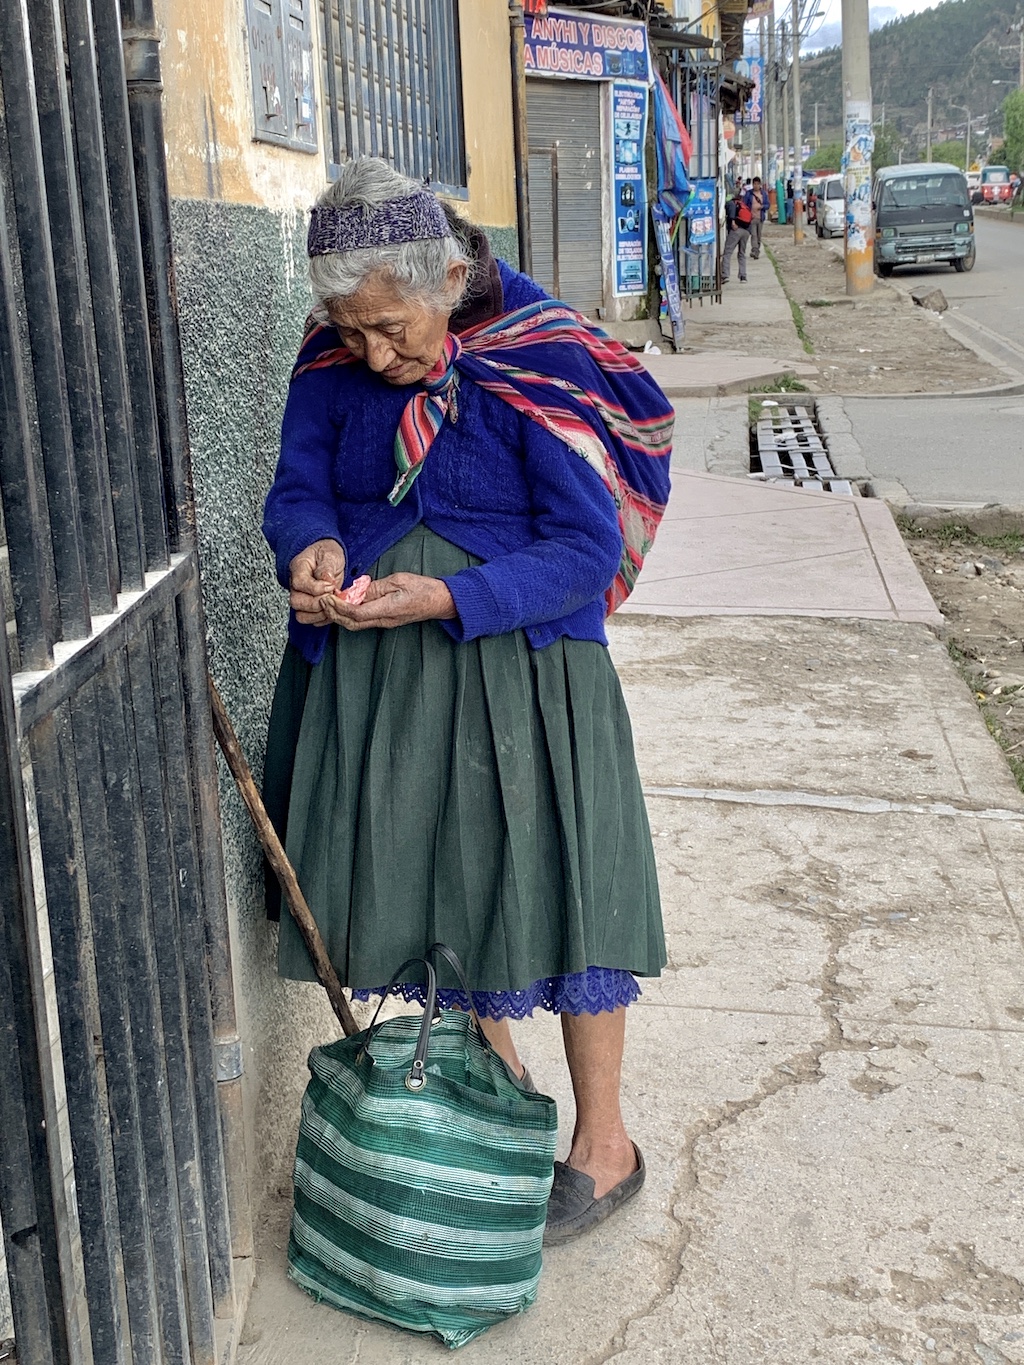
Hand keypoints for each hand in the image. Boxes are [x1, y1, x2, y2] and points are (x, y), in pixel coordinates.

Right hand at [289, 539, 345, 624]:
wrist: (327, 558)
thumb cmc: (327, 554)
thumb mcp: (330, 554)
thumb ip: (327, 567)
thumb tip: (327, 581)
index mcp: (298, 567)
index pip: (299, 583)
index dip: (315, 588)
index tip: (330, 586)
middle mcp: (295, 585)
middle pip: (296, 602)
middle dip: (317, 604)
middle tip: (332, 596)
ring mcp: (300, 597)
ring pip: (301, 615)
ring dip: (319, 614)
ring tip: (332, 604)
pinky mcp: (308, 607)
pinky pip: (311, 620)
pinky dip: (323, 619)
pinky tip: (332, 609)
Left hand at [320, 573, 457, 631]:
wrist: (440, 601)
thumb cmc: (423, 588)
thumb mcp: (398, 580)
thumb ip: (376, 587)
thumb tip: (356, 591)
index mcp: (388, 609)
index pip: (356, 613)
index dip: (339, 607)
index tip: (328, 597)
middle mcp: (384, 620)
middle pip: (352, 623)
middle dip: (334, 614)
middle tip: (322, 601)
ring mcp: (385, 622)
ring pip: (356, 624)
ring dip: (340, 616)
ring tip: (329, 603)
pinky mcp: (385, 620)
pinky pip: (363, 621)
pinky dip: (349, 615)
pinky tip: (344, 605)